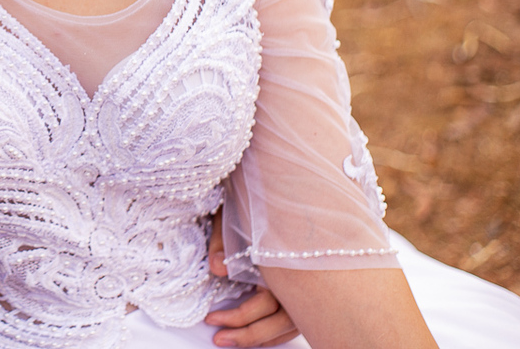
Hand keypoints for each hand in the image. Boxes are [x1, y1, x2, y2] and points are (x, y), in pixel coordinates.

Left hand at [204, 210, 300, 346]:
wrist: (281, 186)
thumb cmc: (255, 203)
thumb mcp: (233, 217)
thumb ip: (223, 243)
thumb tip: (216, 269)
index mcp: (283, 263)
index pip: (265, 306)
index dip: (237, 317)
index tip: (210, 318)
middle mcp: (301, 277)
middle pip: (280, 322)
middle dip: (248, 335)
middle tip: (218, 338)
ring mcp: (308, 284)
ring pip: (291, 324)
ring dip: (261, 337)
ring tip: (230, 340)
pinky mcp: (308, 286)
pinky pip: (298, 320)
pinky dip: (278, 332)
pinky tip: (260, 336)